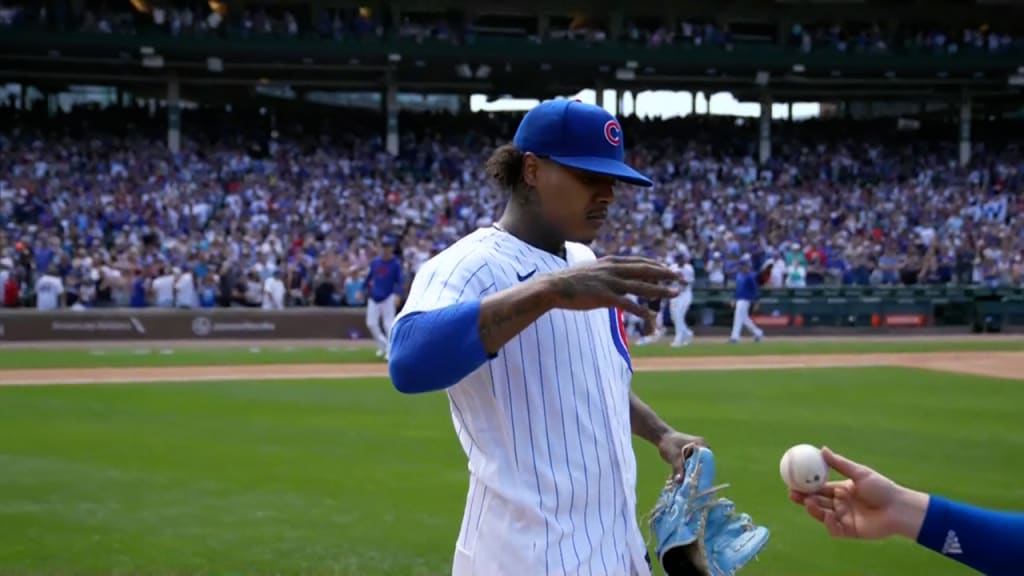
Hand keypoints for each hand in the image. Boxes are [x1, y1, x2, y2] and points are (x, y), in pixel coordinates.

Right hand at [543, 256, 679, 320]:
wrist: (553, 287)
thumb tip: (612, 275)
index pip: (640, 261)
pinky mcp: (605, 298)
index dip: (657, 265)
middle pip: (646, 270)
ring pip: (642, 286)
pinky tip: (652, 316)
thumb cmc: (569, 281)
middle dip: (666, 274)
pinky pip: (628, 304)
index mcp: (610, 262)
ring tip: (676, 293)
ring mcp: (610, 283)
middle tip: (681, 278)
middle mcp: (613, 270)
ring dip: (661, 290)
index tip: (668, 269)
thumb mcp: (590, 269)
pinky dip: (642, 310)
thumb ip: (604, 271)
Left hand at [658, 431, 708, 483]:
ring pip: (698, 467)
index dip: (704, 472)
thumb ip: (677, 468)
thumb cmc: (668, 443)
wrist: (662, 438)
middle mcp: (703, 449)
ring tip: (689, 486)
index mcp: (702, 445)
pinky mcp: (693, 457)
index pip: (707, 461)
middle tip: (693, 487)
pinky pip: (693, 467)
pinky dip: (689, 473)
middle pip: (703, 465)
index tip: (700, 483)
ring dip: (693, 475)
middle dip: (698, 475)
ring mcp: (698, 453)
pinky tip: (684, 482)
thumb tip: (679, 482)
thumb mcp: (674, 456)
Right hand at [788, 447, 928, 540]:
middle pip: (817, 501)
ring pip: (823, 514)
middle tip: (792, 493)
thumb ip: (840, 464)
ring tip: (808, 502)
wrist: (899, 508)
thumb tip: (822, 449)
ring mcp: (844, 518)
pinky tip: (828, 516)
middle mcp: (841, 504)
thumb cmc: (882, 488)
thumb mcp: (859, 473)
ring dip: (813, 509)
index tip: (794, 480)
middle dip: (803, 498)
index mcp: (842, 490)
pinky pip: (834, 529)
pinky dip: (829, 524)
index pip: (820, 488)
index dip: (806, 485)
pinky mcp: (850, 531)